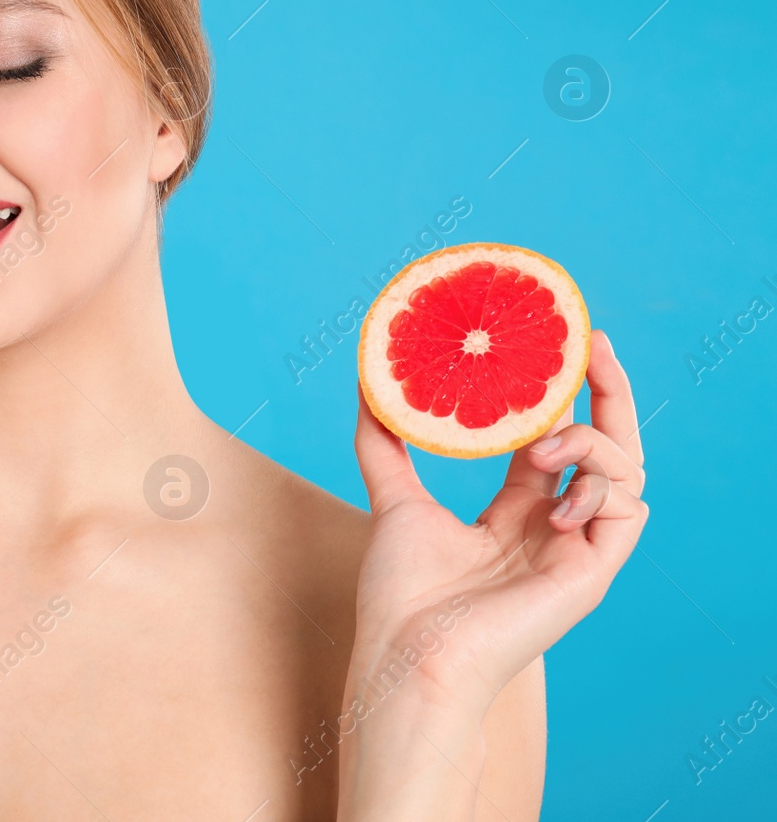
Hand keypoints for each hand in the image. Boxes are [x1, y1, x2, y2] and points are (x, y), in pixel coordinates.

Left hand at [347, 329, 648, 715]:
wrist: (408, 654)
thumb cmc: (400, 594)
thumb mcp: (393, 502)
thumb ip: (383, 444)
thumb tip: (366, 384)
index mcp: (515, 515)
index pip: (554, 443)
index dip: (559, 396)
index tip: (555, 345)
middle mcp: (553, 529)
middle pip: (604, 448)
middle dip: (606, 393)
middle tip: (594, 342)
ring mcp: (575, 552)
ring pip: (624, 473)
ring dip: (590, 443)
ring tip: (539, 447)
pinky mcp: (591, 575)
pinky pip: (629, 513)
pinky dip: (601, 488)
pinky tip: (556, 494)